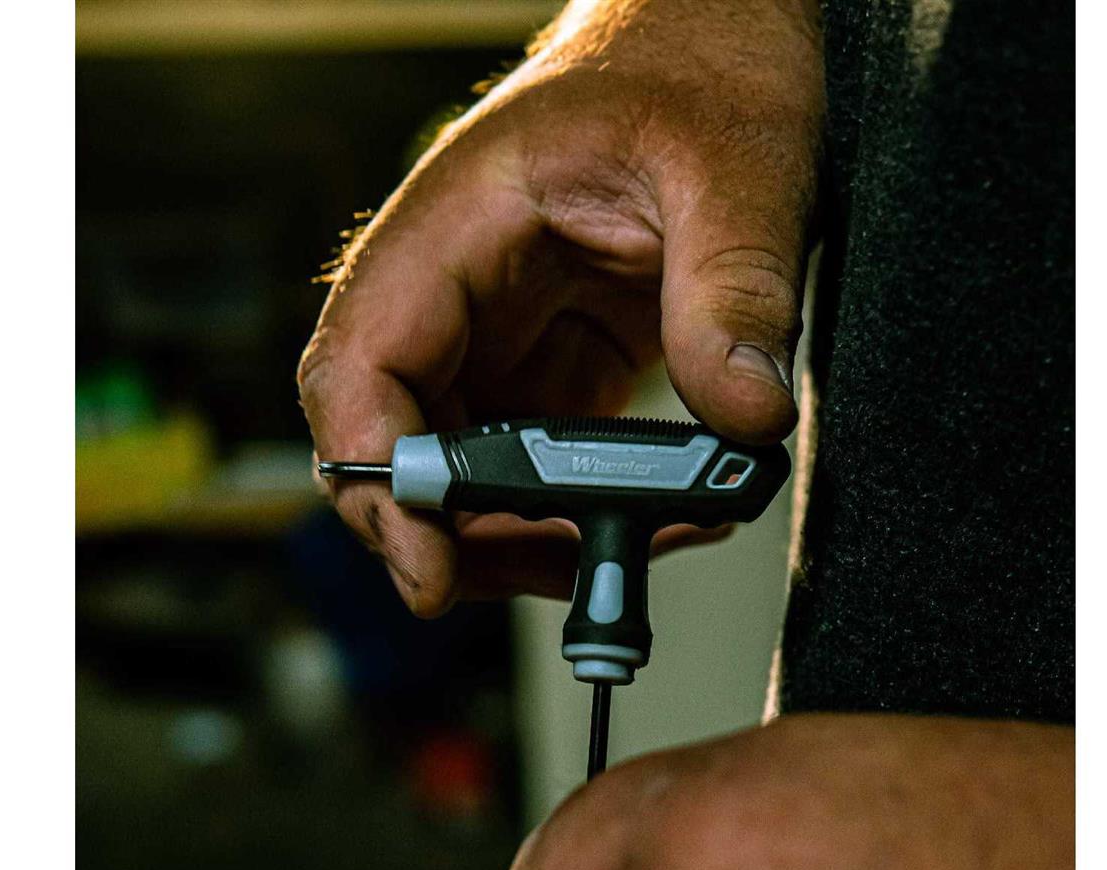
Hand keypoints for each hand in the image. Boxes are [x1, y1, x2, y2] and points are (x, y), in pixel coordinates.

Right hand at [297, 0, 823, 614]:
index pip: (363, 361)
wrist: (723, 38)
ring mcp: (496, 335)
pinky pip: (526, 469)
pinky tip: (652, 518)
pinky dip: (570, 517)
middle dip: (451, 535)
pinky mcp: (547, 368)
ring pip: (454, 475)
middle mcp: (455, 289)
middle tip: (557, 577)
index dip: (380, 474)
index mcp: (458, 223)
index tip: (428, 561)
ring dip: (517, 542)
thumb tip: (743, 418)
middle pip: (392, 443)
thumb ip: (735, 287)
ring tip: (628, 550)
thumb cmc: (704, 64)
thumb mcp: (737, 166)